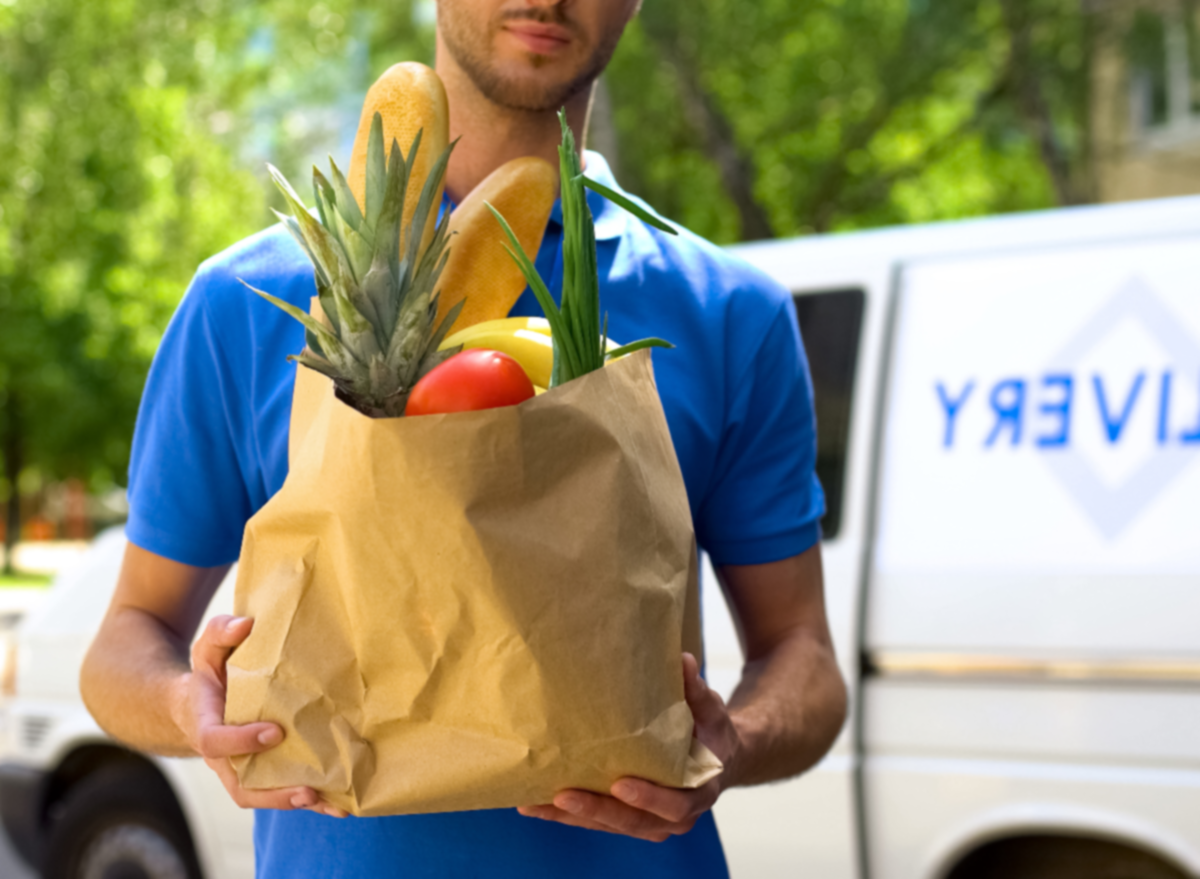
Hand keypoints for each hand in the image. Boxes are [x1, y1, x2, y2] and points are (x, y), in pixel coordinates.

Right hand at [175, 615, 346, 817]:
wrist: (198, 703)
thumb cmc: (209, 673)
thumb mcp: (208, 647)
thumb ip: (221, 632)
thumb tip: (245, 625)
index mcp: (206, 724)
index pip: (215, 742)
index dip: (242, 741)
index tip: (275, 732)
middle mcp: (223, 757)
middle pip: (241, 786)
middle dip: (274, 793)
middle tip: (307, 789)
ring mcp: (241, 768)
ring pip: (262, 796)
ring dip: (296, 802)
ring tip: (331, 802)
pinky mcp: (261, 772)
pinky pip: (280, 792)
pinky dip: (309, 800)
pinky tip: (340, 802)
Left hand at [518, 652, 740, 841]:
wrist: (716, 757)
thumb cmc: (711, 732)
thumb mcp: (710, 710)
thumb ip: (696, 691)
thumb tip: (683, 660)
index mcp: (699, 790)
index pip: (675, 803)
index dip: (649, 797)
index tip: (620, 784)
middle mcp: (675, 815)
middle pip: (634, 822)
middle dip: (597, 810)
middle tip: (564, 795)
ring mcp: (649, 821)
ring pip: (609, 825)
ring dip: (572, 817)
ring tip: (535, 804)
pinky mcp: (627, 819)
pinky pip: (596, 821)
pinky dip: (565, 816)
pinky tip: (534, 805)